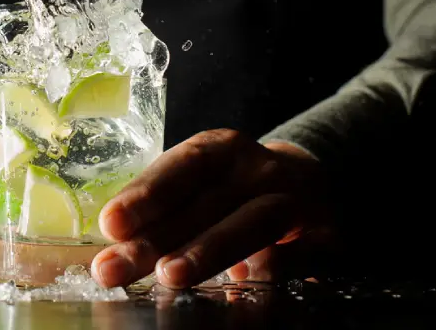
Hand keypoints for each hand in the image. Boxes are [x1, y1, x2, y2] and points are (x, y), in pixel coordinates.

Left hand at [90, 129, 333, 288]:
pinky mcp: (325, 237)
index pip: (182, 166)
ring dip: (208, 249)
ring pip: (252, 222)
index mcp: (223, 150)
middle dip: (156, 238)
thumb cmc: (237, 189)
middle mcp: (259, 169)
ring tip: (169, 275)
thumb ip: (167, 211)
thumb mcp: (204, 184)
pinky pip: (297, 254)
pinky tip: (240, 285)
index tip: (110, 223)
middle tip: (114, 268)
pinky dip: (270, 268)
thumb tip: (115, 247)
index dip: (146, 194)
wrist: (315, 184)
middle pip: (205, 202)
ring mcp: (295, 200)